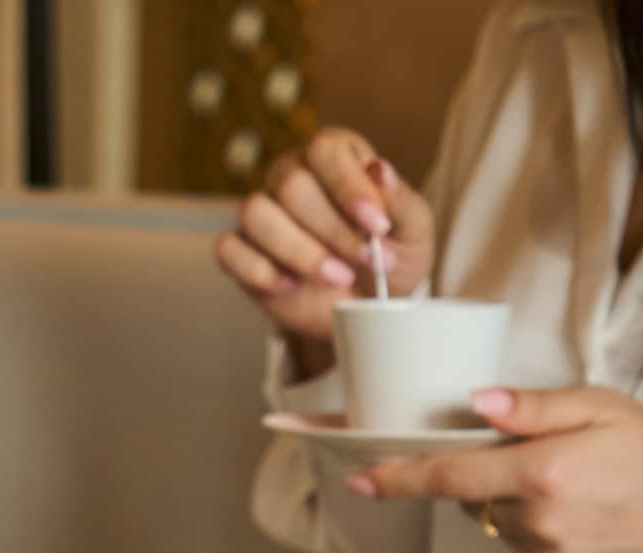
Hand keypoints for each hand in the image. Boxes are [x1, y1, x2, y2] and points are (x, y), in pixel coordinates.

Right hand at [216, 131, 434, 349]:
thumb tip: (379, 171)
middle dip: (334, 232)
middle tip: (366, 263)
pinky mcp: (240, 251)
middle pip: (292, 187)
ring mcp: (262, 213)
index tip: (378, 226)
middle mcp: (290, 175)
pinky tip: (293, 286)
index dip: (349, 188)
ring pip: (256, 215)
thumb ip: (400, 200)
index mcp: (332, 155)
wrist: (365, 310)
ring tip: (336, 278)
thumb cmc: (389, 260)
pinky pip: (230, 250)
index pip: (325, 151)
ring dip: (300, 253)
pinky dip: (261, 272)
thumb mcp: (413, 231)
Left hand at [348, 386, 642, 552]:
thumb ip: (535, 408)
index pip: (449, 476)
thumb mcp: (600, 407)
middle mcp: (537, 521)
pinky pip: (520, 546)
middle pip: (469, 497)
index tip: (361, 479)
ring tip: (567, 482)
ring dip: (510, 501)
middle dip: (483, 474)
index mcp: (541, 473)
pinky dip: (533, 526)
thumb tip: (477, 404)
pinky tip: (575, 510)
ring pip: (493, 523)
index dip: (399, 478)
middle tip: (532, 454)